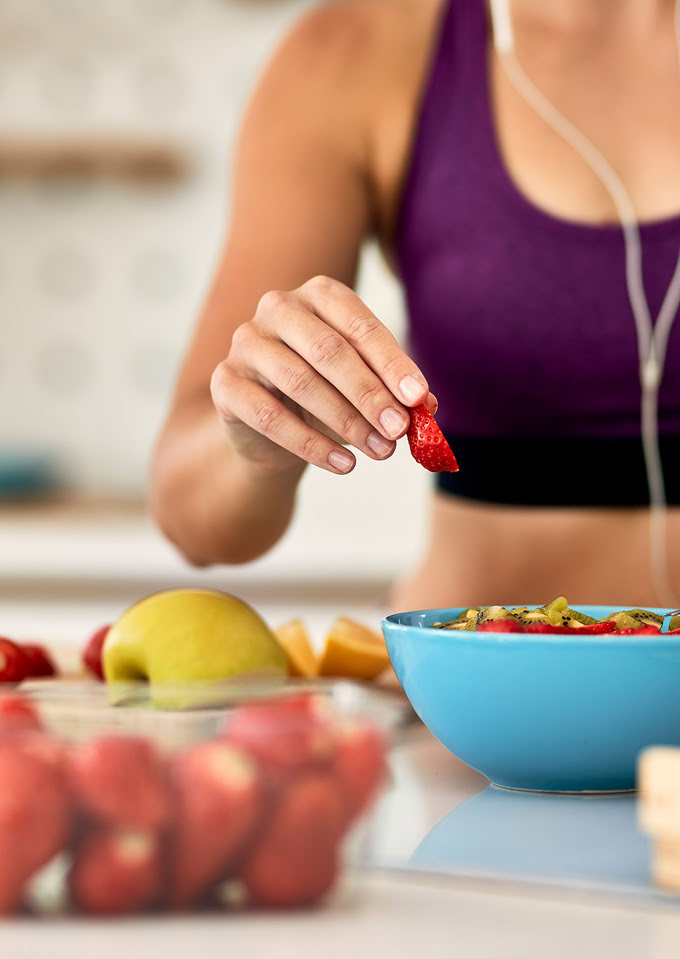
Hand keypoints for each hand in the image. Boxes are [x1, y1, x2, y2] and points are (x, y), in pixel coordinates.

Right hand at [210, 275, 435, 473]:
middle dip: (369, 393)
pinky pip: (268, 416)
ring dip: (346, 422)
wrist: (269, 430)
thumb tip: (426, 407)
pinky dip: (310, 444)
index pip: (359, 324)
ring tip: (380, 452)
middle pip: (328, 350)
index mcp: (319, 296)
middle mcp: (278, 308)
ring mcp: (246, 342)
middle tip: (399, 430)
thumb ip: (395, 392)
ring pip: (299, 382)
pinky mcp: (225, 382)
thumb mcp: (364, 389)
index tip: (418, 398)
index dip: (392, 363)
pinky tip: (343, 464)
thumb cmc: (326, 396)